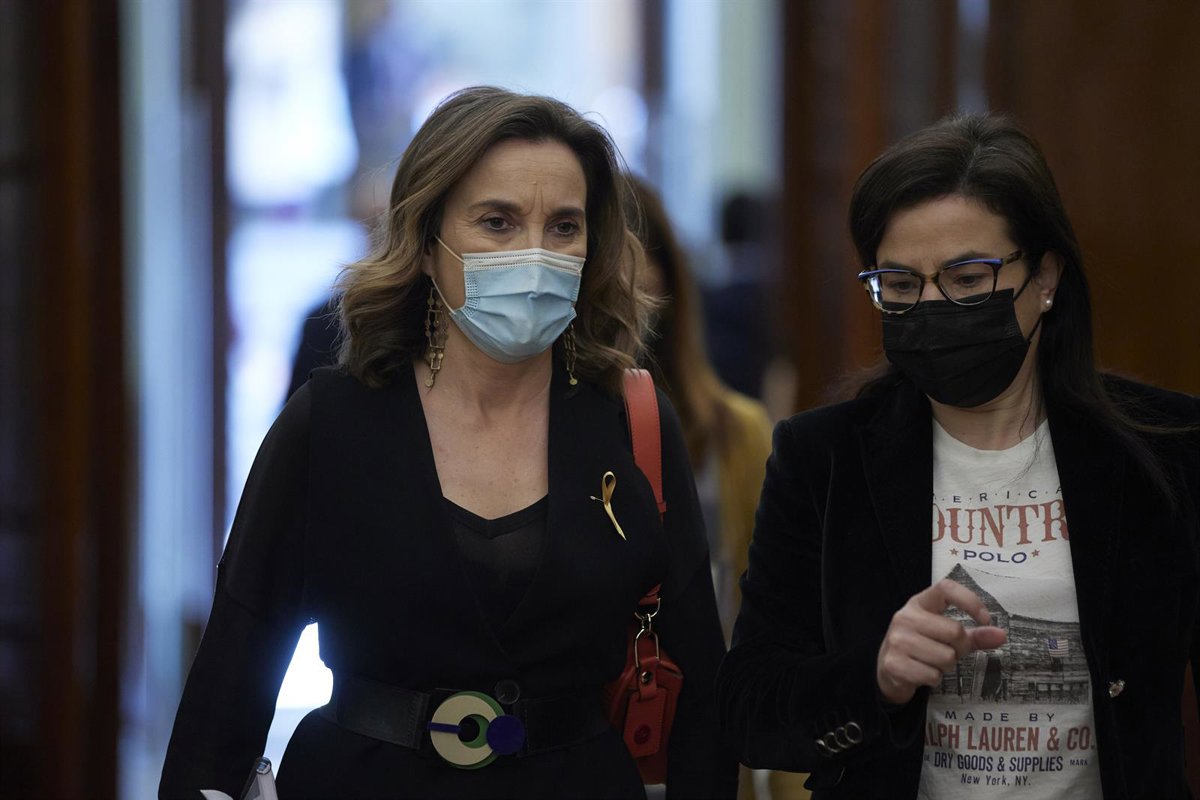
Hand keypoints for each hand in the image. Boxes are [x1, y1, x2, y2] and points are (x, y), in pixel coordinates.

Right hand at [876, 578, 1007, 704]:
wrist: (887, 670)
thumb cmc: (922, 647)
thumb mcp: (944, 636)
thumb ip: (974, 635)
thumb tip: (1002, 635)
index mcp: (919, 603)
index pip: (946, 588)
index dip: (970, 600)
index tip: (985, 619)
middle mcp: (905, 617)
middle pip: (954, 631)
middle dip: (959, 648)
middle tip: (948, 652)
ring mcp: (897, 640)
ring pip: (946, 657)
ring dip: (946, 666)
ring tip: (932, 663)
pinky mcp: (894, 663)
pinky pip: (932, 675)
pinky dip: (933, 679)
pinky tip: (922, 673)